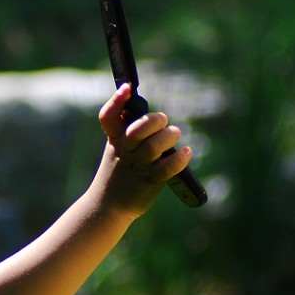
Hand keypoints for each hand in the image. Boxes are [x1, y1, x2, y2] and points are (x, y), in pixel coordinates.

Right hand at [94, 83, 191, 217]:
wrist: (108, 206)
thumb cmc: (118, 173)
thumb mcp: (117, 151)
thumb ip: (129, 134)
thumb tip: (155, 117)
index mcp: (115, 140)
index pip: (108, 117)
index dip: (116, 101)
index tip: (127, 88)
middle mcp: (125, 152)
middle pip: (137, 131)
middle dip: (153, 121)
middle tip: (163, 121)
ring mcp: (137, 167)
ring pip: (153, 148)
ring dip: (168, 137)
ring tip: (175, 134)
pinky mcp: (150, 182)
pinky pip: (167, 168)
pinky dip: (179, 159)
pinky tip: (187, 152)